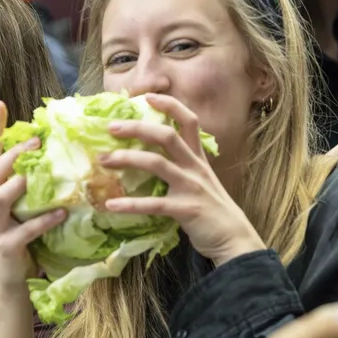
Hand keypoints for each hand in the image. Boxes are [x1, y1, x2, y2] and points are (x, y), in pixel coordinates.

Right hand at [0, 101, 66, 292]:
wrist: (12, 284)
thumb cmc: (24, 242)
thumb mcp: (26, 210)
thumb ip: (35, 187)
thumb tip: (59, 157)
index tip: (1, 104)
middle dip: (14, 154)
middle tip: (37, 141)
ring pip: (1, 197)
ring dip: (20, 182)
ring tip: (39, 174)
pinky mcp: (8, 247)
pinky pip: (25, 230)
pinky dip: (44, 220)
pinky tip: (62, 213)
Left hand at [100, 93, 264, 265]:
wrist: (235, 240)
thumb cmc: (212, 212)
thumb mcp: (201, 182)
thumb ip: (181, 169)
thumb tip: (148, 161)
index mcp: (198, 159)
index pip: (189, 122)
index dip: (170, 106)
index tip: (147, 97)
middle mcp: (195, 168)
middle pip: (167, 136)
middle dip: (137, 128)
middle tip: (110, 128)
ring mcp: (191, 187)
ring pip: (156, 163)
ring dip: (126, 159)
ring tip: (103, 161)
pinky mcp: (185, 209)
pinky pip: (153, 204)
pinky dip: (130, 204)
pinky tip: (110, 205)